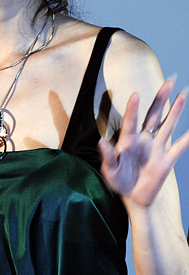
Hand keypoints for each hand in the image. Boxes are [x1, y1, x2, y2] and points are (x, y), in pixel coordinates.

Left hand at [98, 79, 188, 206]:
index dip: (133, 108)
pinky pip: (180, 147)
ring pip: (168, 125)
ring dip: (176, 110)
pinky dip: (188, 138)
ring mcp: (156, 148)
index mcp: (128, 140)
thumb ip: (108, 157)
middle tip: (169, 82)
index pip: (131, 121)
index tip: (135, 94)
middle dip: (161, 98)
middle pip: (154, 114)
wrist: (133, 198)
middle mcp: (144, 139)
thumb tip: (101, 142)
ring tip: (183, 94)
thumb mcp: (110, 171)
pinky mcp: (166, 160)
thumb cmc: (118, 182)